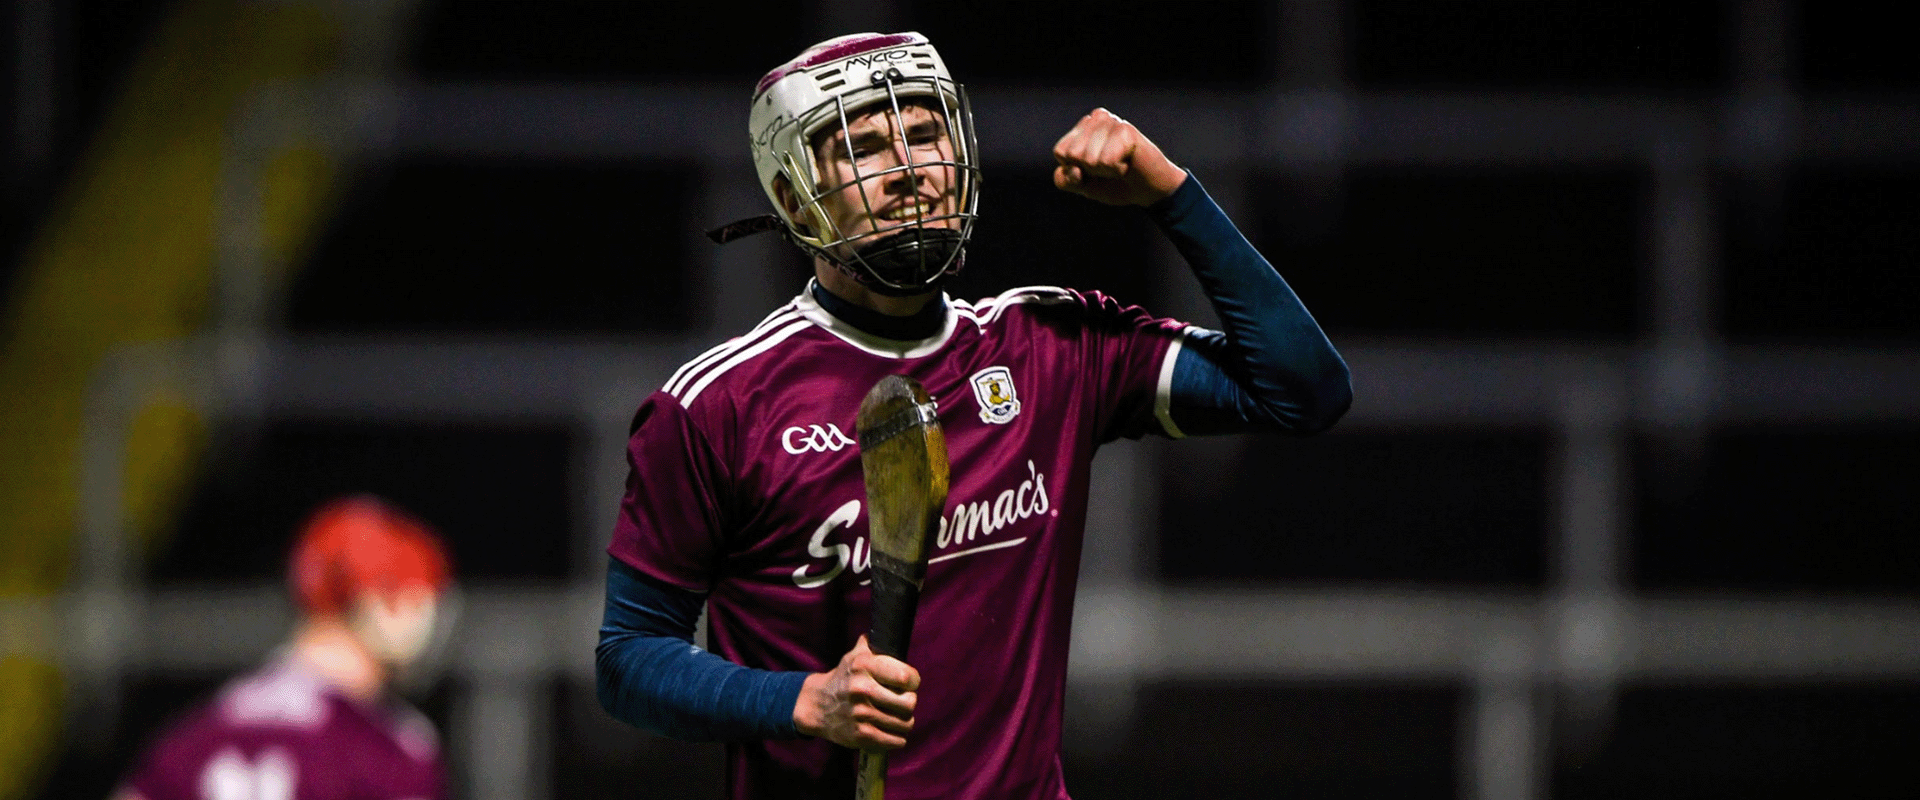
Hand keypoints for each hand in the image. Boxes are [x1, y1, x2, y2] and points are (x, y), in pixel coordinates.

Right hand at [793, 635, 919, 750]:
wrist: (816, 705)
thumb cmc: (842, 678)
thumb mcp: (853, 656)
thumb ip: (871, 644)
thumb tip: (886, 625)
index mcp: (864, 666)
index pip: (907, 677)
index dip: (914, 682)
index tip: (910, 684)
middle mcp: (862, 689)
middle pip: (909, 703)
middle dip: (910, 703)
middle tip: (903, 702)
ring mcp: (861, 714)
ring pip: (905, 724)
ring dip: (905, 722)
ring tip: (897, 718)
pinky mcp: (860, 735)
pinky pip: (896, 741)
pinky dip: (898, 738)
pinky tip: (891, 731)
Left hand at [1052, 108, 1187, 206]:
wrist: (1149, 191)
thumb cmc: (1115, 183)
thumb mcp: (1082, 186)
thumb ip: (1065, 180)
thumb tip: (1073, 169)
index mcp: (1082, 127)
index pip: (1061, 152)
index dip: (1075, 170)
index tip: (1094, 170)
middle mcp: (1096, 118)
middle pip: (1072, 154)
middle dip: (1090, 170)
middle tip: (1110, 167)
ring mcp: (1112, 121)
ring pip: (1088, 158)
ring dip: (1105, 171)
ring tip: (1120, 163)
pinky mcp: (1126, 130)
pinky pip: (1106, 160)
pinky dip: (1117, 170)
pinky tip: (1128, 162)